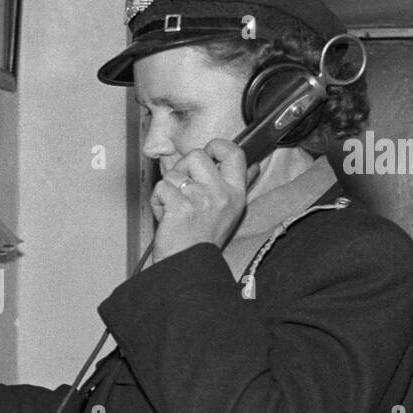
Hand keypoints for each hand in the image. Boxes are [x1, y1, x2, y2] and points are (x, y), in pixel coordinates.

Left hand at [150, 139, 249, 262]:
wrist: (189, 266)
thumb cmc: (203, 240)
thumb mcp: (230, 212)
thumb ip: (238, 185)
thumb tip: (254, 165)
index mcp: (236, 193)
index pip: (234, 153)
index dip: (216, 146)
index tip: (207, 154)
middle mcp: (221, 195)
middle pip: (196, 155)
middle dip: (182, 168)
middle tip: (183, 189)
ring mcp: (201, 201)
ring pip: (174, 173)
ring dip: (168, 189)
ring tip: (174, 208)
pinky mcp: (180, 208)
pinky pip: (161, 188)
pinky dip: (158, 201)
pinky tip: (166, 216)